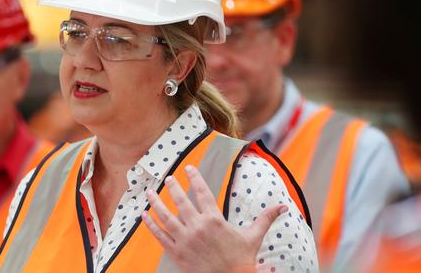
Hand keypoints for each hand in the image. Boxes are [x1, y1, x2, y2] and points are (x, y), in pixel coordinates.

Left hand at [142, 164, 286, 272]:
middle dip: (173, 187)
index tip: (190, 168)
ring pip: (166, 216)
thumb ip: (265, 218)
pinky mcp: (177, 253)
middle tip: (167, 178)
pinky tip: (144, 215)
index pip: (203, 192)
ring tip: (149, 192)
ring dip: (155, 202)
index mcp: (215, 220)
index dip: (196, 178)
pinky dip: (151, 224)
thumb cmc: (242, 260)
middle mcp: (198, 227)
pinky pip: (160, 235)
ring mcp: (185, 240)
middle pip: (181, 201)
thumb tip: (284, 206)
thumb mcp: (253, 237)